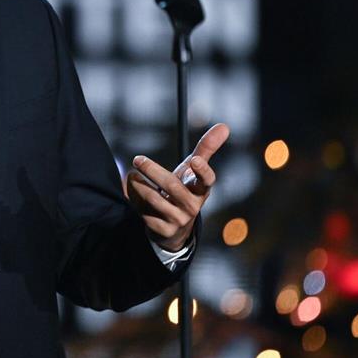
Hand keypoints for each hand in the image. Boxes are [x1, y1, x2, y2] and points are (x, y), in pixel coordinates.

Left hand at [124, 123, 229, 251]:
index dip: (202, 171)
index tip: (194, 160)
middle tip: (137, 159)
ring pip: (154, 199)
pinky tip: (134, 196)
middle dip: (153, 171)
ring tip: (133, 176)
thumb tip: (224, 126)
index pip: (207, 181)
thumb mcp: (193, 171)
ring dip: (139, 185)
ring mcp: (178, 220)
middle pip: (172, 187)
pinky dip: (135, 200)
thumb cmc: (184, 189)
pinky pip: (145, 213)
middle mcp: (192, 206)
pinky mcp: (164, 231)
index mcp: (201, 190)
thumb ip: (206, 149)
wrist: (174, 226)